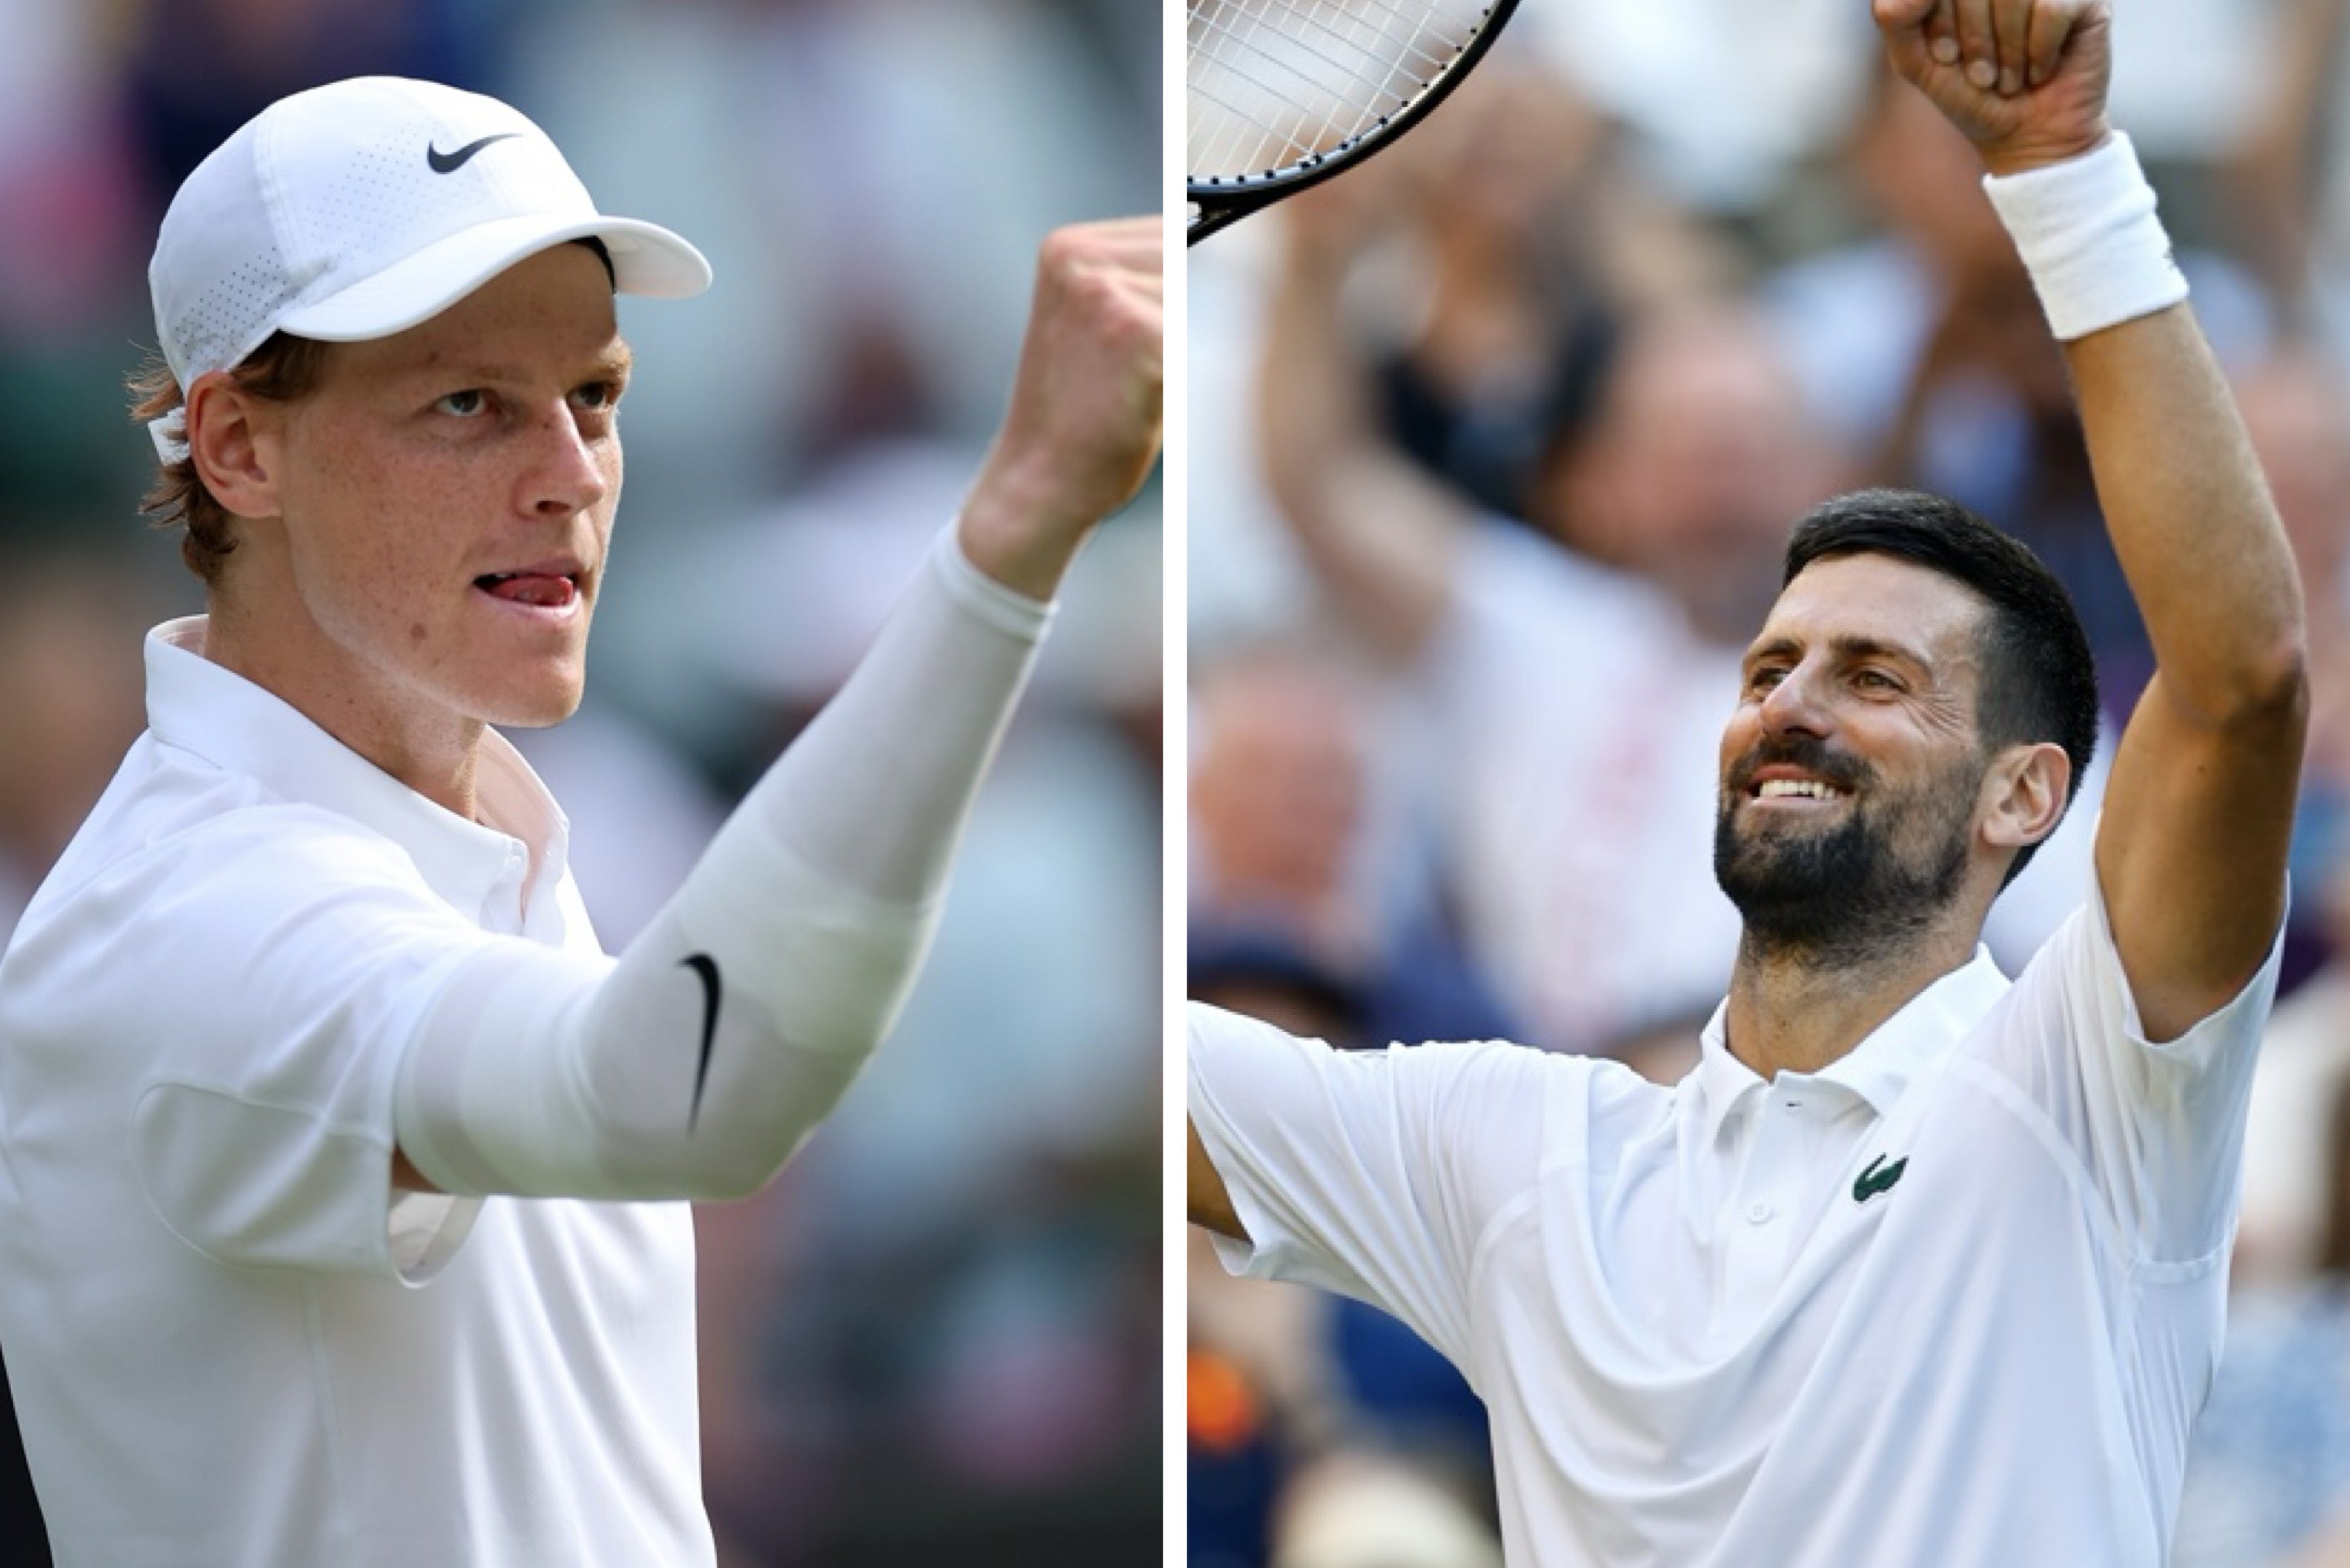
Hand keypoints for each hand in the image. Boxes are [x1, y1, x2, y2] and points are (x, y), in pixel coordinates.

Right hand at [960, 217, 1163, 599]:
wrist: (1039, 481)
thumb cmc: (1084, 414)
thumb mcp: (1104, 324)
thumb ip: (1146, 280)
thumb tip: (1222, 237)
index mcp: (1067, 246)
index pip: (1171, 230)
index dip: (1185, 286)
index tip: (1159, 338)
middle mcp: (1079, 256)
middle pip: (1191, 258)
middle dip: (1187, 317)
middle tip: (1140, 371)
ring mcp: (1105, 291)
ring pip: (1198, 302)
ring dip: (1185, 349)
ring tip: (1137, 386)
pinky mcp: (1133, 331)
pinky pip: (1197, 341)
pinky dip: (1183, 378)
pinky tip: (1142, 402)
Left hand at [1873, 0, 2112, 175]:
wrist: (2028, 137)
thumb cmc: (1972, 97)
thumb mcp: (1918, 62)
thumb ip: (1896, 18)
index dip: (1941, 25)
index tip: (1948, 58)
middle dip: (1974, 40)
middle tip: (1984, 75)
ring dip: (2008, 52)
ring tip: (2012, 77)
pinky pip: (2050, 8)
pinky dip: (2040, 50)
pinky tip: (2041, 69)